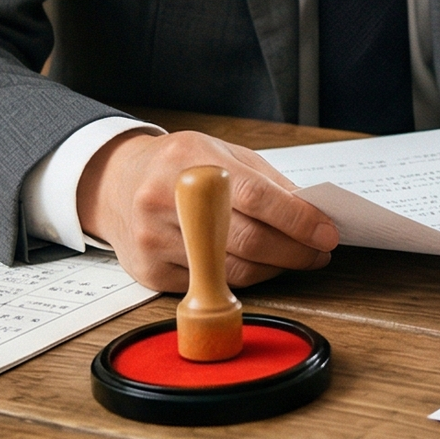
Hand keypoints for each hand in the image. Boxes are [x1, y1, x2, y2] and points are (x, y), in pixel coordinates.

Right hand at [77, 129, 337, 291]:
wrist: (113, 183)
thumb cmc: (178, 166)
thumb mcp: (221, 153)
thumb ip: (266, 181)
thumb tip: (312, 215)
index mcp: (191, 160)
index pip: (255, 196)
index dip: (297, 219)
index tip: (326, 234)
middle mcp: (166, 199)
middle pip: (246, 239)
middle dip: (293, 251)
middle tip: (318, 253)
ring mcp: (154, 239)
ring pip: (230, 269)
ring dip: (273, 268)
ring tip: (294, 259)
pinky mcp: (150, 272)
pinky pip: (209, 285)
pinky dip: (240, 279)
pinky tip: (256, 266)